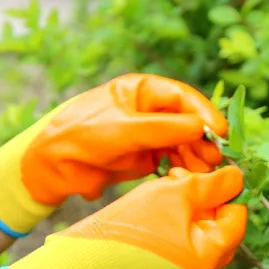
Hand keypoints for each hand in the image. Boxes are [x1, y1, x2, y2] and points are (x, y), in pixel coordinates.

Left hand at [0, 74, 227, 236]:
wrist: (50, 167)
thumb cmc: (78, 136)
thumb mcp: (121, 130)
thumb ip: (161, 129)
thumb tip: (201, 128)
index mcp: (140, 90)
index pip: (180, 97)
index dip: (203, 113)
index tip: (218, 132)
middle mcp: (146, 110)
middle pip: (186, 120)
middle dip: (202, 138)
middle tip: (215, 158)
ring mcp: (146, 135)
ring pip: (182, 142)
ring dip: (196, 155)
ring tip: (205, 171)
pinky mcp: (143, 158)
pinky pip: (171, 160)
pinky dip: (183, 168)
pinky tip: (189, 177)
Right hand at [0, 165, 246, 268]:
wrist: (82, 264)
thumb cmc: (128, 228)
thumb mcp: (172, 194)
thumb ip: (210, 185)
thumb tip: (236, 178)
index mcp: (209, 259)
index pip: (235, 218)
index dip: (225, 189)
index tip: (207, 170)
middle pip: (214, 230)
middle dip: (201, 199)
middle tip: (179, 177)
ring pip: (193, 240)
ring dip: (184, 213)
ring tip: (160, 192)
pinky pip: (175, 254)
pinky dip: (169, 233)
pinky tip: (149, 216)